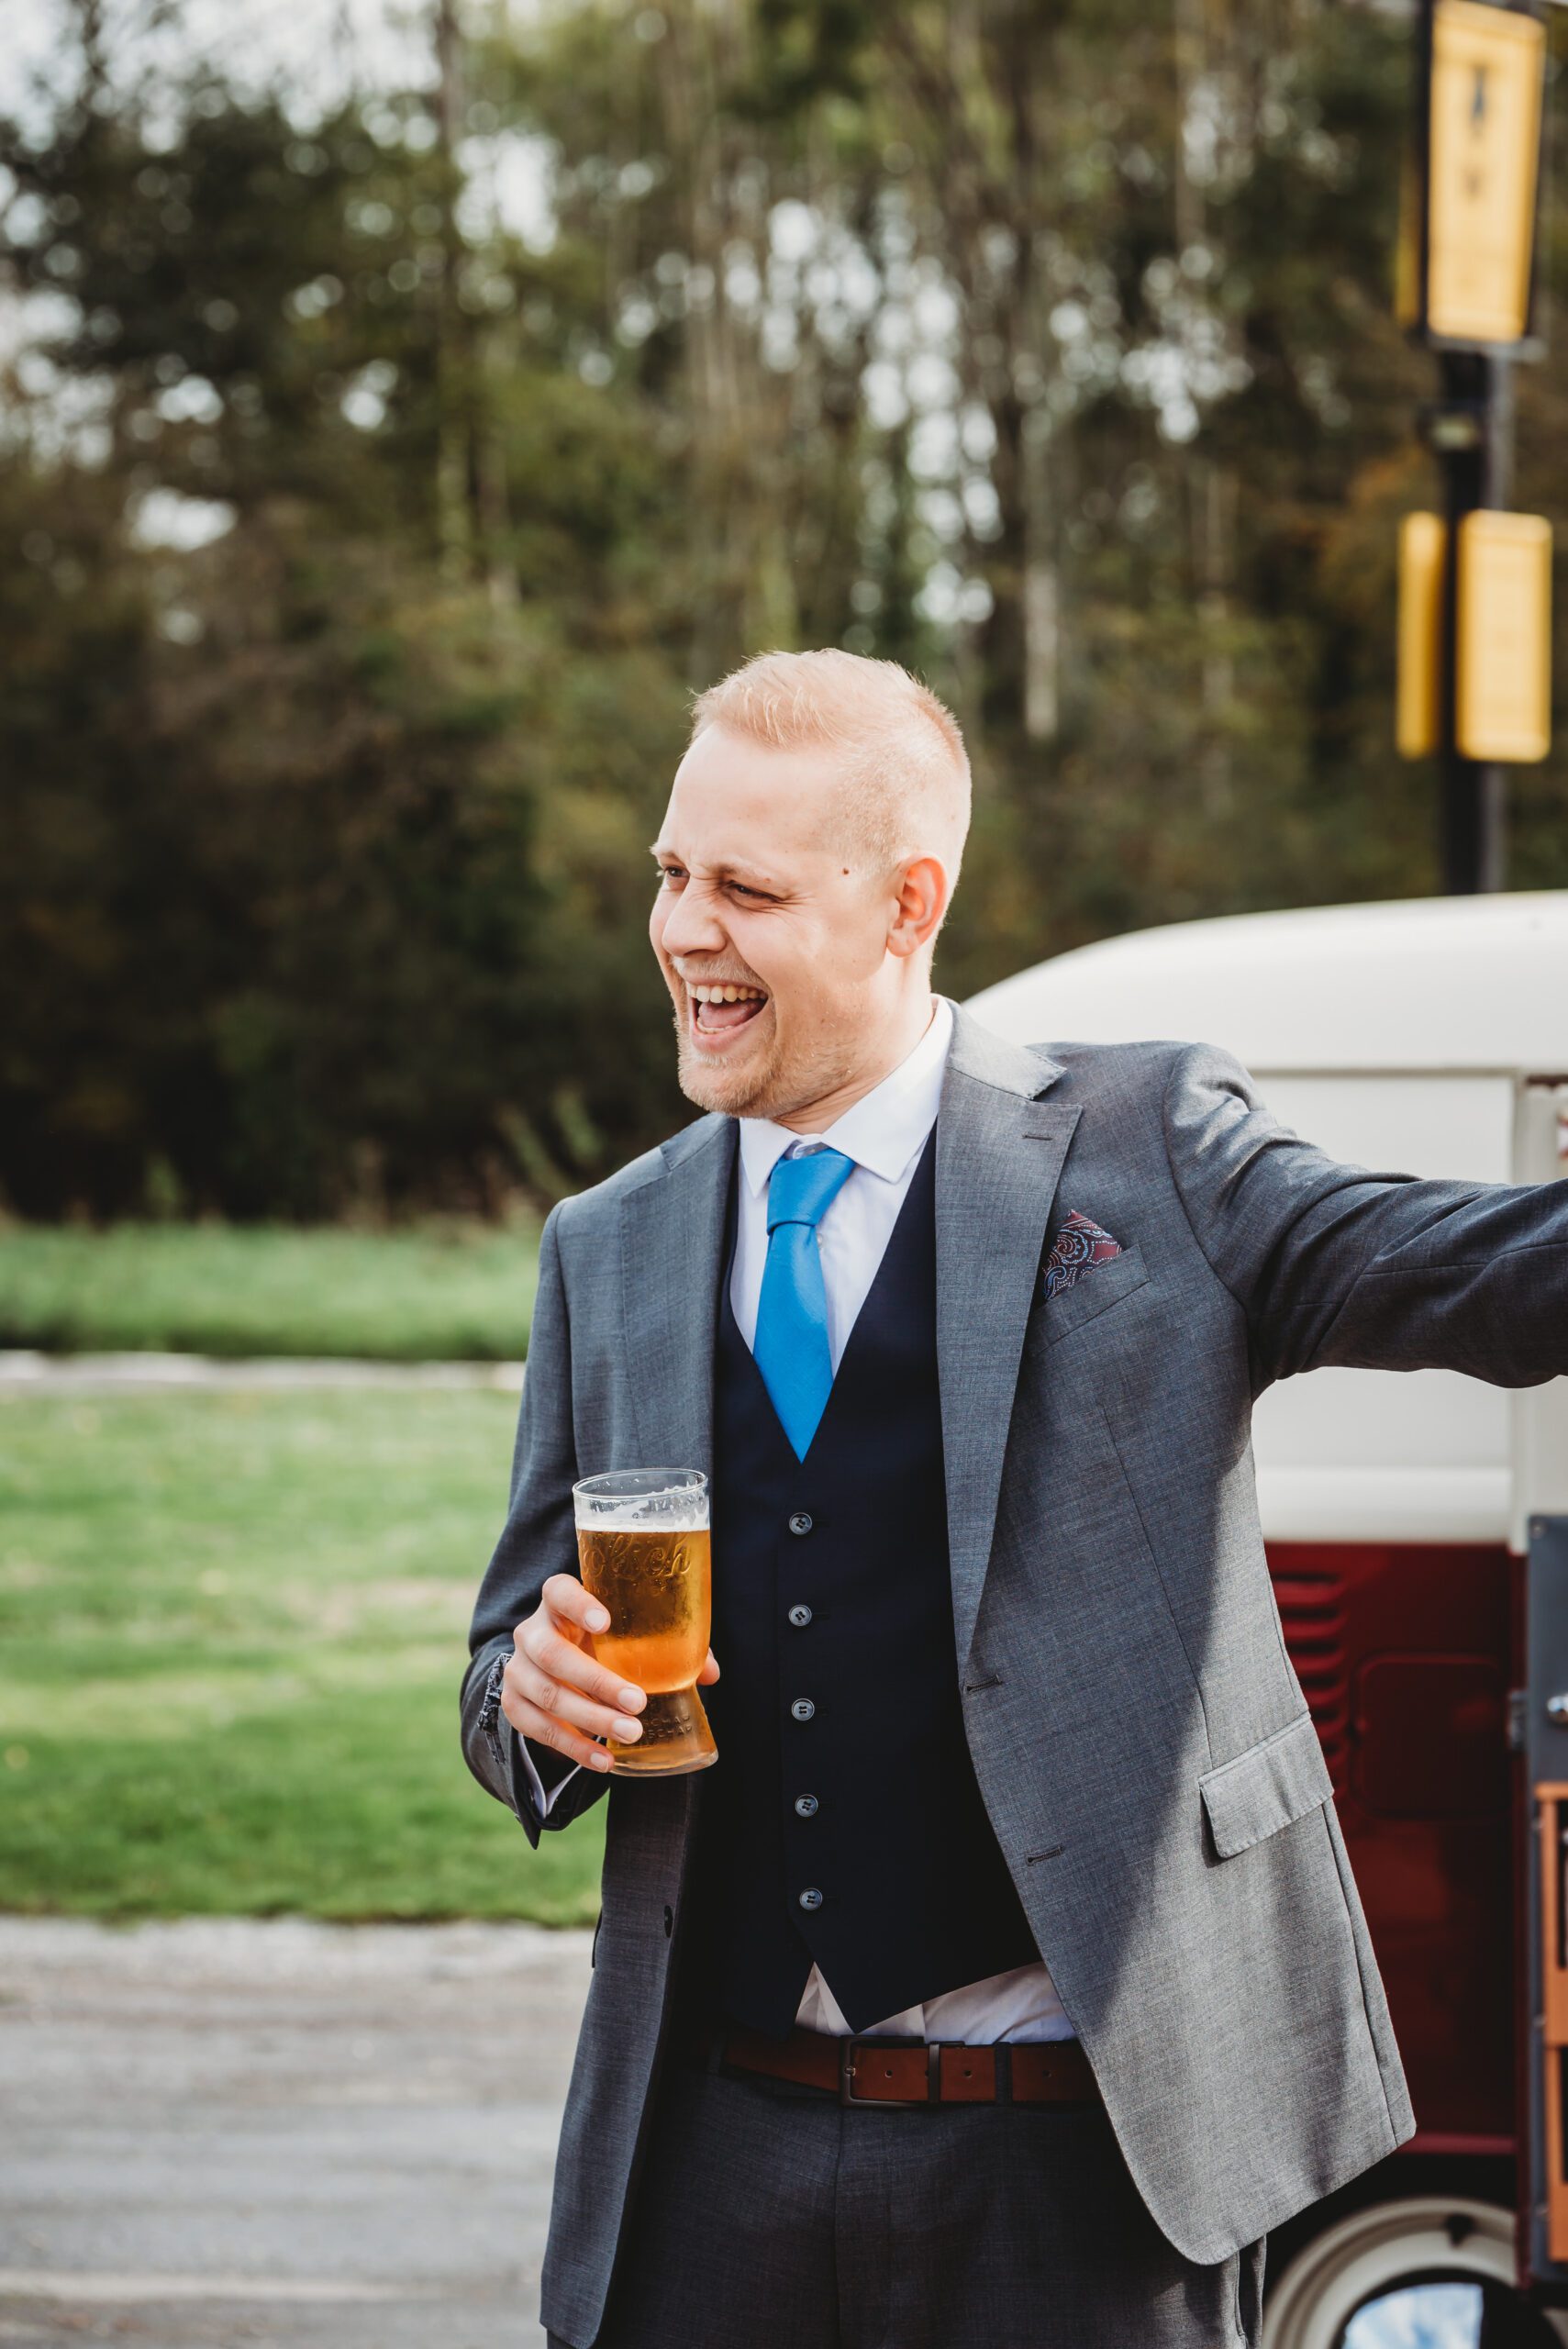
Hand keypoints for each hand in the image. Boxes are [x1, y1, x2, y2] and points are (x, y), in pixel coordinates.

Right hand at [502, 1572, 719, 1772]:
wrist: (550, 1671)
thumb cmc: (599, 1645)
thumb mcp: (622, 1638)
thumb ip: (666, 1646)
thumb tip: (710, 1672)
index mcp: (558, 1604)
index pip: (557, 1591)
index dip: (577, 1603)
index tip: (605, 1622)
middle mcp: (532, 1633)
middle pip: (554, 1654)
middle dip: (597, 1681)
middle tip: (638, 1701)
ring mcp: (519, 1670)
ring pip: (549, 1696)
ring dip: (592, 1718)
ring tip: (632, 1733)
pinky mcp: (514, 1705)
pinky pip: (540, 1730)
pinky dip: (575, 1749)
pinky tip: (605, 1760)